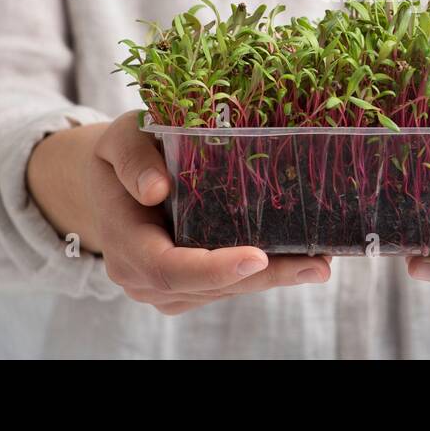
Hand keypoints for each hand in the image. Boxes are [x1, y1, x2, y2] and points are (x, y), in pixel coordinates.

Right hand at [30, 111, 331, 315]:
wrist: (110, 183)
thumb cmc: (120, 155)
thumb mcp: (119, 138)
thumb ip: (133, 159)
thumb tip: (157, 188)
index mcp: (124, 240)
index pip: (169, 267)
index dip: (215, 268)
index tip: (258, 256)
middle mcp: (141, 276)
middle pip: (208, 287)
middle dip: (264, 277)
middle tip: (316, 265)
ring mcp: (161, 289)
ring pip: (223, 292)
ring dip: (271, 279)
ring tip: (319, 261)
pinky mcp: (184, 290)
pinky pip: (225, 288)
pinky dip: (260, 275)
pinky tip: (297, 261)